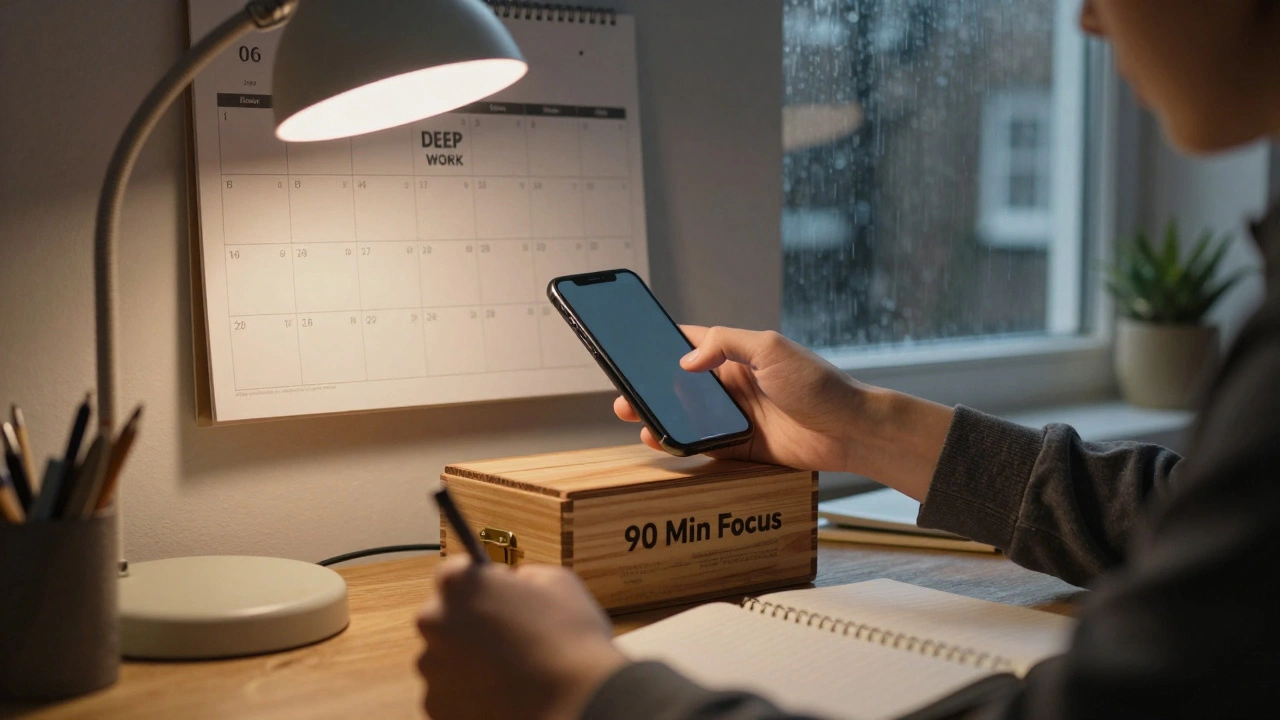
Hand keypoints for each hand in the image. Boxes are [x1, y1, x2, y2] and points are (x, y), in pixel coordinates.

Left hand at [416, 559, 627, 719]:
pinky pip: (450, 694)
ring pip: (445, 658)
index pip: (454, 572)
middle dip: (470, 623)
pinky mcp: (438, 709)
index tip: (501, 595)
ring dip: (468, 660)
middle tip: (509, 636)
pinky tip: (503, 694)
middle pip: (444, 616)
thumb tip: (517, 585)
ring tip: (510, 672)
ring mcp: (432, 670)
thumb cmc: (572, 642)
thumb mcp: (558, 582)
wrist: (578, 707)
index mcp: (459, 584)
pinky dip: (470, 694)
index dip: (481, 583)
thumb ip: (526, 576)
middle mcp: (435, 622)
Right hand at [613, 326, 953, 498]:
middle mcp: (735, 384)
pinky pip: (704, 445)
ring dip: (660, 417)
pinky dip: (681, 444)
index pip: (693, 343)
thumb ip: (726, 344)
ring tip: (636, 418)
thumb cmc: (819, 385)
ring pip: (688, 416)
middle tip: (623, 394)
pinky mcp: (742, 446)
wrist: (851, 432)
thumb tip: (687, 359)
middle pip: (682, 385)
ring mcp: (738, 416)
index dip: (663, 343)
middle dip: (651, 388)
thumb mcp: (772, 349)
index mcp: (740, 355)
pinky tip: (662, 442)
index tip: (632, 343)